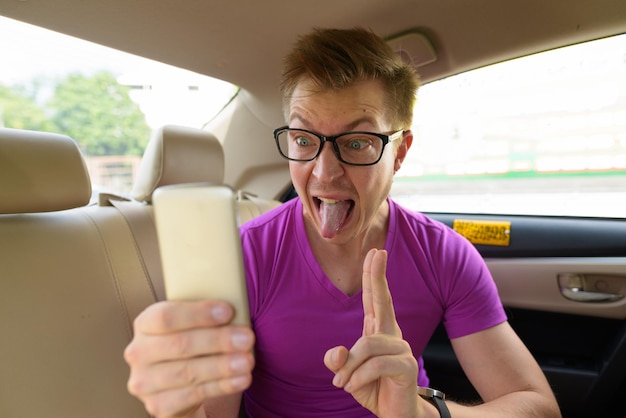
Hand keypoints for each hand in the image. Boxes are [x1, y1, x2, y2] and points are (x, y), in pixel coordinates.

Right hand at [124, 300, 254, 416]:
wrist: (178, 385)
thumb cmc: (190, 345)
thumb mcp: (192, 326)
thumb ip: (205, 316)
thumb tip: (236, 311)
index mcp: (145, 324)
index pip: (166, 316)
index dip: (198, 313)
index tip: (228, 311)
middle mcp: (138, 352)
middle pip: (180, 344)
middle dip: (218, 340)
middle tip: (247, 338)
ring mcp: (144, 382)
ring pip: (188, 372)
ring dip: (222, 365)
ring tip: (248, 361)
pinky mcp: (158, 405)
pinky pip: (194, 394)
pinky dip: (222, 386)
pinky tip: (241, 379)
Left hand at [324, 249, 418, 417]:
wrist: (395, 415)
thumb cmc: (372, 390)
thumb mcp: (347, 374)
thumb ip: (339, 361)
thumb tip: (336, 352)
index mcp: (378, 332)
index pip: (374, 300)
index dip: (374, 277)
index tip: (375, 253)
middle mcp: (391, 336)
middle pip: (383, 301)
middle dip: (378, 276)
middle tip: (378, 252)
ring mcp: (401, 349)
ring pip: (367, 345)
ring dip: (350, 367)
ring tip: (342, 383)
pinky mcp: (406, 366)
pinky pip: (376, 365)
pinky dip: (359, 377)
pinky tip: (353, 387)